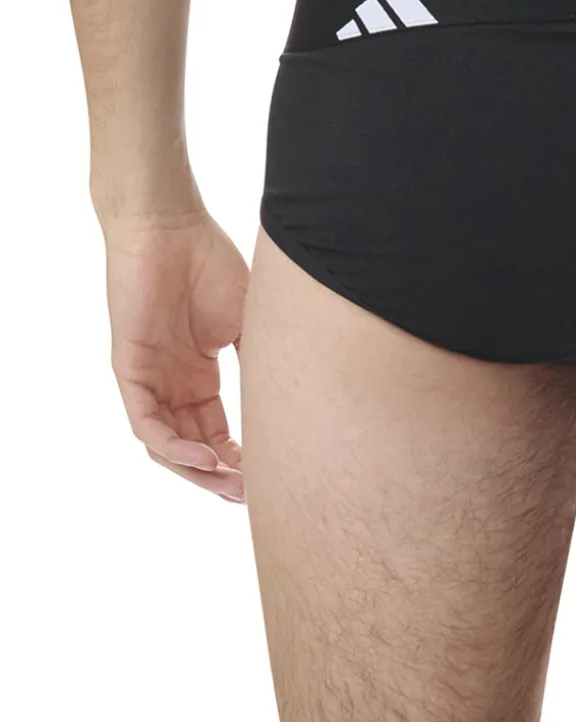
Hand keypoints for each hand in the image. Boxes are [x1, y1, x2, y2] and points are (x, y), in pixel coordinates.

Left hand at [103, 208, 248, 502]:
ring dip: (197, 471)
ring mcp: (150, 378)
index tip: (270, 475)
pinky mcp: (131, 368)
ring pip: (167, 445)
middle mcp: (173, 384)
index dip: (241, 458)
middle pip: (194, 447)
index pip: (218, 432)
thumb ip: (264, 360)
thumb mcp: (252, 321)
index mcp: (200, 374)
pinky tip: (202, 456)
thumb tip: (300, 398)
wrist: (171, 227)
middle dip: (220, 476)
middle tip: (250, 494)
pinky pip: (145, 423)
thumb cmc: (211, 263)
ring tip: (231, 484)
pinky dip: (172, 446)